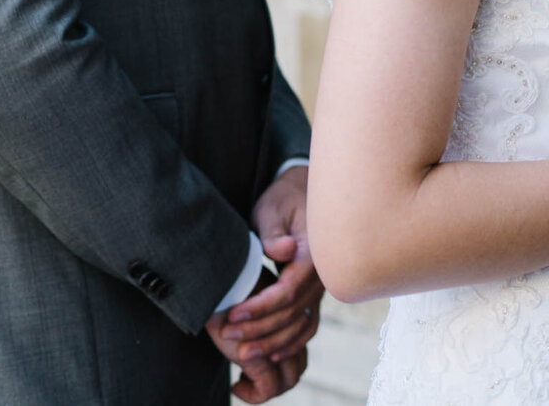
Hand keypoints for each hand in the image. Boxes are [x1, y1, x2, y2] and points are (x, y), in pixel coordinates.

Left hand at [208, 166, 321, 400]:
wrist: (304, 193)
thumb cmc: (284, 199)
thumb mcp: (273, 209)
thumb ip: (273, 233)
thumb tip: (283, 251)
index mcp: (313, 255)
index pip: (287, 292)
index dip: (259, 308)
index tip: (232, 315)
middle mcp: (322, 275)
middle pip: (292, 313)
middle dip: (258, 330)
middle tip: (226, 336)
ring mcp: (320, 286)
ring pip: (300, 324)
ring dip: (272, 343)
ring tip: (243, 353)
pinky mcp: (314, 293)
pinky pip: (308, 325)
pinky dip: (293, 343)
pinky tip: (272, 355)